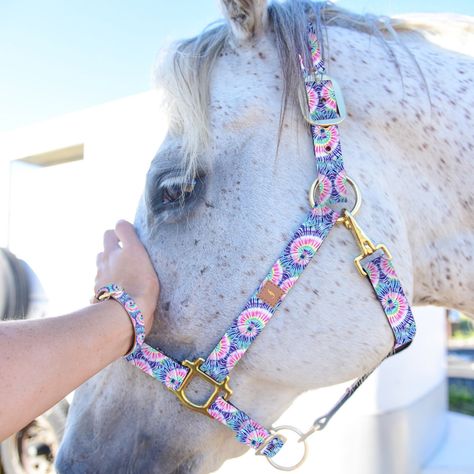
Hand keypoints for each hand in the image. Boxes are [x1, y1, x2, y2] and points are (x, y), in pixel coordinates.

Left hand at [94, 220, 158, 334]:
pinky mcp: (97, 293)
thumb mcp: (138, 253)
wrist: (127, 312)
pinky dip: (108, 285)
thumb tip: (120, 225)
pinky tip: (118, 292)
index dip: (125, 230)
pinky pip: (102, 284)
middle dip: (114, 246)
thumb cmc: (140, 284)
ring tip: (123, 274)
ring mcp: (100, 277)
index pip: (119, 227)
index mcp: (118, 249)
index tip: (133, 238)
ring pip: (102, 264)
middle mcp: (107, 259)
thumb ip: (128, 236)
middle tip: (127, 256)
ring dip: (110, 265)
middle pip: (107, 244)